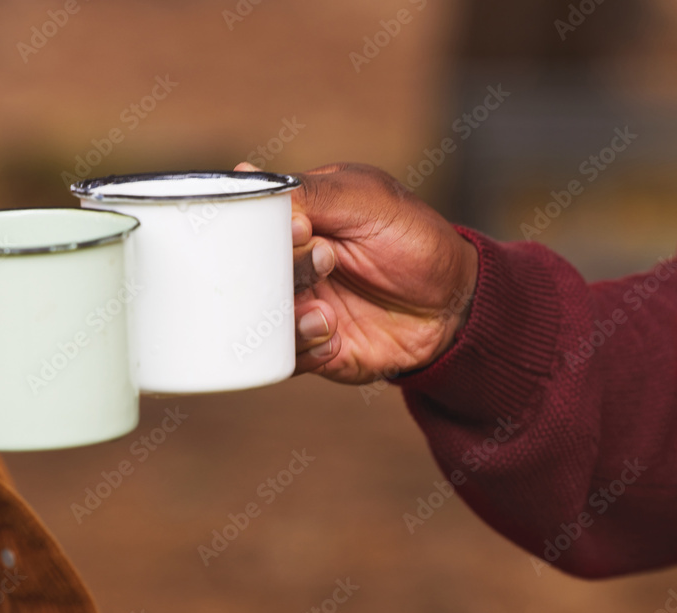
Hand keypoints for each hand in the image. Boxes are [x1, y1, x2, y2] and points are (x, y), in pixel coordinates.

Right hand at [238, 162, 477, 384]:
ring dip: (290, 314)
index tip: (301, 230)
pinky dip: (305, 347)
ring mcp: (296, 305)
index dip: (260, 229)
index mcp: (294, 220)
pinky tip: (334, 334)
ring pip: (258, 316)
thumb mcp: (367, 200)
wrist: (453, 305)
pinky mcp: (309, 346)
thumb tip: (243, 172)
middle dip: (285, 271)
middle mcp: (287, 263)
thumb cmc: (415, 240)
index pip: (247, 222)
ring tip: (327, 312)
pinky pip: (282, 356)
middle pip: (248, 271)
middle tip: (327, 261)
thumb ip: (309, 192)